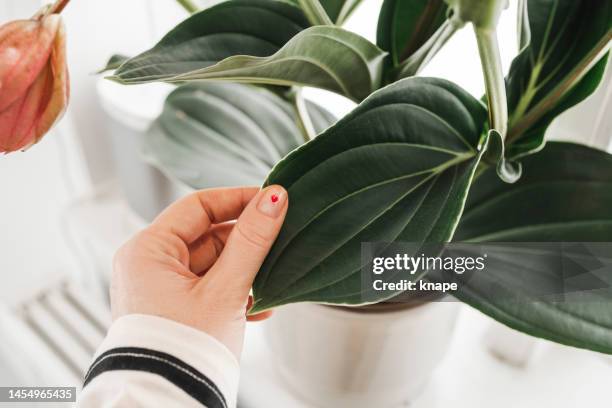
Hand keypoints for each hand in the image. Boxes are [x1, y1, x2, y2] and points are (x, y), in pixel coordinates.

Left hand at [111, 186, 287, 357]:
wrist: (165, 404)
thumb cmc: (183, 350)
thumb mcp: (225, 289)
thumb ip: (252, 240)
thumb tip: (274, 198)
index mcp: (147, 250)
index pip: (198, 206)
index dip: (237, 200)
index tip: (271, 199)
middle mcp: (149, 264)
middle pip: (208, 235)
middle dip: (247, 244)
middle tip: (280, 244)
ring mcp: (160, 287)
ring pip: (213, 263)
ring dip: (245, 272)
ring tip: (270, 284)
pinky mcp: (173, 308)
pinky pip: (208, 286)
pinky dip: (233, 292)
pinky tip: (258, 306)